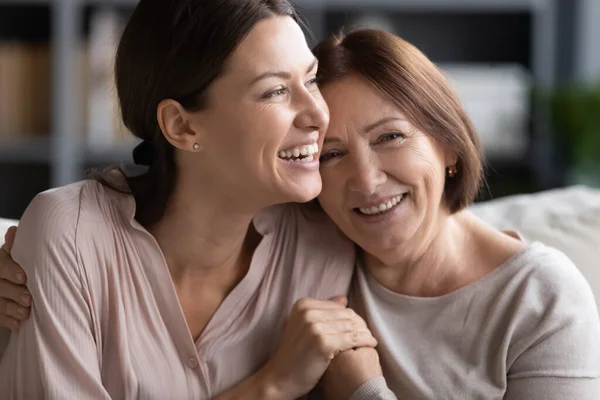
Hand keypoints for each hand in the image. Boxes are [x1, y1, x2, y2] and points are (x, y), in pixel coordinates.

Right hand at [0, 226, 30, 330]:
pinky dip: (9, 321)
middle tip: (29, 299)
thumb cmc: (20, 263)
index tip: (23, 277)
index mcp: (0, 262)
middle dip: (14, 293)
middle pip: (0, 287)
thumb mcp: (17, 253)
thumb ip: (15, 245)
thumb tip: (14, 231)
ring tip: (26, 313)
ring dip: (12, 309)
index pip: (1, 266)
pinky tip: (19, 325)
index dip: (10, 271)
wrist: (15, 277)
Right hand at [259, 296, 377, 398]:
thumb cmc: (294, 354)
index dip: (351, 316)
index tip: (360, 326)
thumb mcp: (304, 326)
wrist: (280, 377)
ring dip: (365, 333)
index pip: (337, 306)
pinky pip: (353, 339)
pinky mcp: (323, 342)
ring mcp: (315, 327)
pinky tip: (371, 345)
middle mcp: (308, 312)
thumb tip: (343, 298)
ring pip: (351, 326)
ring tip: (371, 339)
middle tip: (369, 334)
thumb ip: (323, 310)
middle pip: (345, 314)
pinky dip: (365, 341)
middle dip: (360, 324)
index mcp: (303, 305)